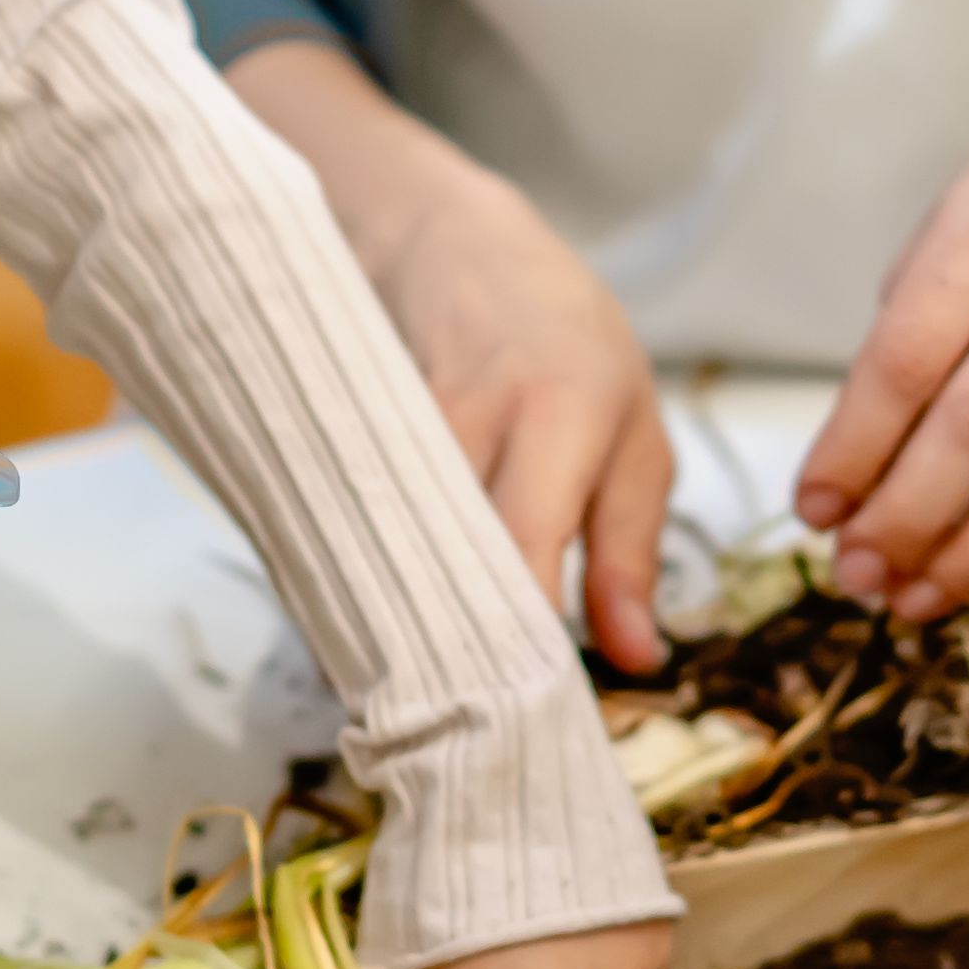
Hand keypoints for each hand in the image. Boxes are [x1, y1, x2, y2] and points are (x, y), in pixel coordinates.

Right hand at [232, 40, 675, 671]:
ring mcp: (389, 415)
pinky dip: (340, 585)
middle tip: (446, 734)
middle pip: (440, 556)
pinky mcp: (331, 426)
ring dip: (379, 625)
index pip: (527, 545)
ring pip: (375, 544)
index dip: (513, 636)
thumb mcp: (634, 433)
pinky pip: (332, 527)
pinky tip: (348, 636)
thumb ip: (630, 549)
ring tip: (391, 702)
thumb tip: (637, 660)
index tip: (518, 714)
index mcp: (560, 412)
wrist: (446, 234)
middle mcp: (470, 411)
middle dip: (438, 652)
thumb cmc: (563, 343)